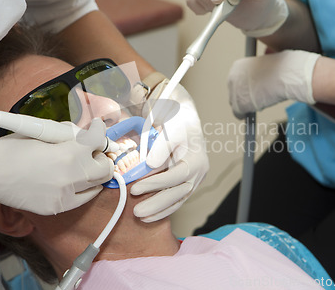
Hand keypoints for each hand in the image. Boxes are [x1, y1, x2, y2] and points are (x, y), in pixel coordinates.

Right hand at [0, 118, 113, 214]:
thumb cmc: (12, 148)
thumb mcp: (44, 133)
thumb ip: (69, 135)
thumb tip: (86, 135)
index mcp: (69, 154)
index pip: (98, 140)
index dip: (99, 131)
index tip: (97, 128)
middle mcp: (72, 177)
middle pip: (105, 168)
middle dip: (102, 156)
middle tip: (94, 151)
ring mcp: (65, 196)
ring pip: (97, 186)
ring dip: (94, 174)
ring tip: (83, 166)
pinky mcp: (57, 208)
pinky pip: (81, 199)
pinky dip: (82, 189)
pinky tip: (71, 181)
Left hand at [131, 81, 208, 222]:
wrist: (184, 119)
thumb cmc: (178, 122)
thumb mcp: (171, 129)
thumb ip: (161, 147)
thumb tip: (150, 164)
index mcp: (197, 160)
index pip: (176, 175)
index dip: (155, 183)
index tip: (135, 188)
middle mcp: (199, 173)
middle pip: (178, 193)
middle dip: (157, 204)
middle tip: (136, 211)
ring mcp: (194, 180)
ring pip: (178, 200)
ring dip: (159, 210)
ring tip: (140, 217)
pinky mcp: (186, 184)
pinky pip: (176, 200)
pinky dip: (163, 209)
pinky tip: (149, 216)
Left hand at [228, 50, 320, 118]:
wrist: (284, 75)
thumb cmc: (282, 69)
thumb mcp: (267, 64)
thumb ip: (261, 68)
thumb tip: (264, 62)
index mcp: (238, 66)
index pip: (237, 80)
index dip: (245, 87)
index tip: (251, 92)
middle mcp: (232, 77)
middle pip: (234, 92)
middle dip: (243, 96)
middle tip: (254, 100)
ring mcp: (234, 91)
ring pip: (235, 103)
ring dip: (244, 106)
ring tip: (256, 106)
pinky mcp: (239, 104)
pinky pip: (238, 113)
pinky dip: (243, 116)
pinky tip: (247, 117)